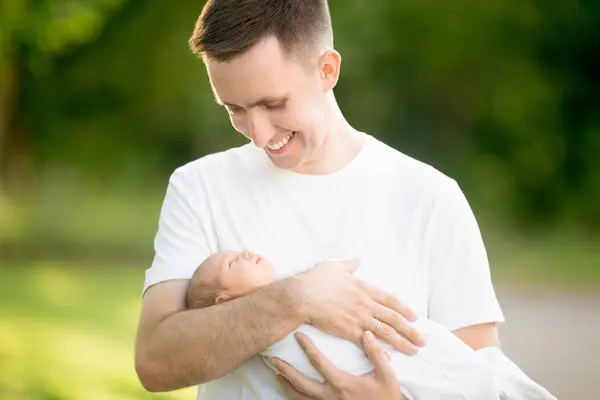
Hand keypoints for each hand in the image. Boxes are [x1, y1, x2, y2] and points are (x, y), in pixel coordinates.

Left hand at [273, 331, 402, 399]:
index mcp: (342, 384)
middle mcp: (330, 397)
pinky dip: (295, 398)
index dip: (307, 348)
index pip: (319, 363)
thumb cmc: (387, 396)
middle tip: (273, 359)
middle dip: (286, 370)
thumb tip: (365, 333)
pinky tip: (290, 390)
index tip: (298, 335)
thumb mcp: (387, 375)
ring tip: (277, 374)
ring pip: (300, 398)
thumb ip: (376, 354)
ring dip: (287, 386)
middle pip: (301, 384)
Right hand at [293, 259, 423, 353]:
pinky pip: (368, 343)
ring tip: (414, 350)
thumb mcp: (334, 267)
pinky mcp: (348, 331)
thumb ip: (349, 265)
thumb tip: (357, 259)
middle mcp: (365, 303)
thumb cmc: (315, 280)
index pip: (389, 299)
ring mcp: (358, 318)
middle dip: (410, 329)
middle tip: (422, 339)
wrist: (302, 296)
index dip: (404, 308)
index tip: (414, 316)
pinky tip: (391, 358)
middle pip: (393, 318)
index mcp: (363, 288)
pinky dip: (381, 351)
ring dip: (402, 342)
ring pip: (386, 332)